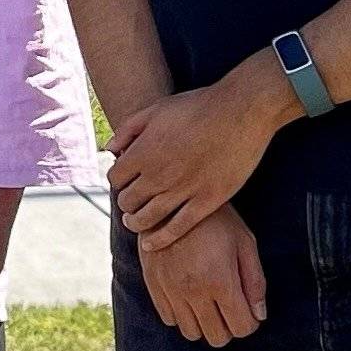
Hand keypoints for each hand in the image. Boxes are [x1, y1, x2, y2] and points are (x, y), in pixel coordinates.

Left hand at [110, 63, 288, 245]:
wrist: (240, 110)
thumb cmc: (197, 106)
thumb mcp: (155, 110)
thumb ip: (128, 130)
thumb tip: (109, 150)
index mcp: (143, 152)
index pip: (115, 179)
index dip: (117, 181)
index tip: (125, 182)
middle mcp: (159, 174)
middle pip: (128, 201)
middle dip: (126, 202)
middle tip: (131, 203)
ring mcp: (183, 189)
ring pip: (147, 218)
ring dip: (136, 223)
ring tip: (135, 222)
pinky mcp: (208, 201)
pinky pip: (178, 228)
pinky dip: (160, 239)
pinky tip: (151, 243)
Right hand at [138, 204, 268, 345]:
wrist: (172, 200)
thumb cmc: (216, 220)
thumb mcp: (245, 243)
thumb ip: (255, 281)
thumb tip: (260, 315)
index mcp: (220, 280)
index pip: (242, 328)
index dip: (250, 323)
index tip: (248, 309)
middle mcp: (193, 291)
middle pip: (217, 337)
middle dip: (228, 327)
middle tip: (229, 307)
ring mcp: (170, 290)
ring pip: (191, 333)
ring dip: (204, 324)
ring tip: (209, 303)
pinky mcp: (153, 285)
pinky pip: (169, 319)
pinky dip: (182, 315)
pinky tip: (189, 297)